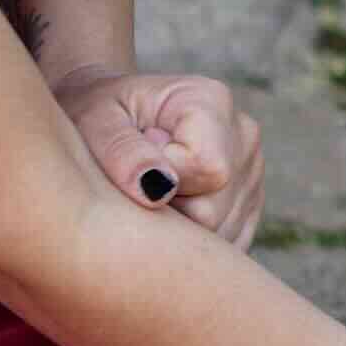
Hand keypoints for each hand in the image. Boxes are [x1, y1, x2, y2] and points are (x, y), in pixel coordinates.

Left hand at [55, 66, 264, 248]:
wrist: (108, 118)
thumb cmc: (96, 114)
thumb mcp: (93, 121)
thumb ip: (121, 151)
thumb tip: (157, 190)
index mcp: (212, 102)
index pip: (208, 170)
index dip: (160, 182)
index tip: (130, 161)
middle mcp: (244, 135)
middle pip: (214, 210)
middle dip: (165, 211)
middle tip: (133, 182)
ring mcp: (253, 172)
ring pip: (221, 233)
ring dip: (176, 230)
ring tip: (147, 192)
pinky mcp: (250, 204)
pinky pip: (227, 244)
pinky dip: (192, 242)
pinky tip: (167, 210)